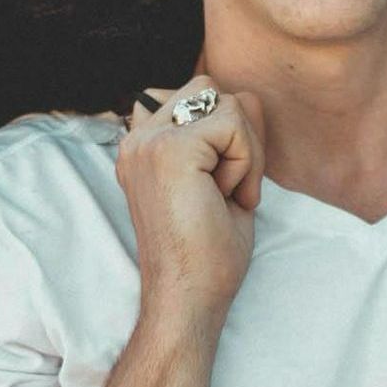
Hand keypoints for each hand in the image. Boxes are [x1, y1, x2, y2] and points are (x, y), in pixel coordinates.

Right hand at [117, 75, 266, 328]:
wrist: (189, 296)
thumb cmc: (207, 252)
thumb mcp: (221, 178)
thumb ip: (228, 135)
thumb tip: (248, 96)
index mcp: (143, 144)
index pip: (199, 98)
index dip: (227, 138)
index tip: (217, 189)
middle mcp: (138, 137)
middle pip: (212, 91)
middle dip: (238, 136)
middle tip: (227, 190)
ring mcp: (149, 141)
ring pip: (228, 104)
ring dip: (245, 153)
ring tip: (224, 197)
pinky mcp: (171, 149)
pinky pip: (235, 124)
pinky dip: (246, 164)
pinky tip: (227, 199)